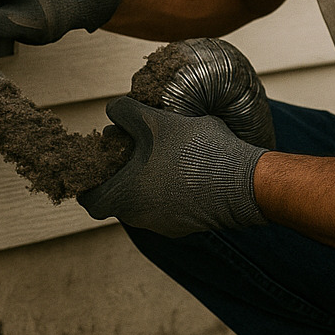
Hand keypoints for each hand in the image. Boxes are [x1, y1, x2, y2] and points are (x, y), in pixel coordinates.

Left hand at [77, 97, 267, 236]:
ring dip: (146, 180)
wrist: (245, 184)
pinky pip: (168, 207)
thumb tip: (113, 109)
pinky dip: (169, 190)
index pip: (90, 200)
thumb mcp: (157, 121)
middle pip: (118, 198)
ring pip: (144, 202)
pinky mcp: (188, 225)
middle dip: (121, 173)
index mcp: (125, 197)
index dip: (88, 181)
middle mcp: (140, 218)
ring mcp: (165, 225)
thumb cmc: (196, 152)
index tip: (98, 162)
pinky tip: (186, 167)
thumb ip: (127, 113)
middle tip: (133, 147)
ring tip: (163, 152)